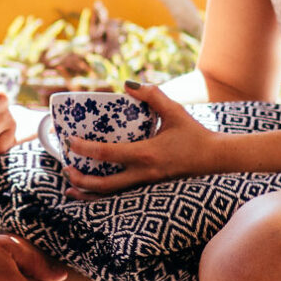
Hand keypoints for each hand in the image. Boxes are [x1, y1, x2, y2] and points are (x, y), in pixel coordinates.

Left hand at [62, 81, 221, 196]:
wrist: (214, 158)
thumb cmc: (194, 134)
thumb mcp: (174, 111)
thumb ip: (152, 95)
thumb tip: (128, 84)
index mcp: (146, 154)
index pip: (108, 153)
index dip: (85, 148)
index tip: (69, 141)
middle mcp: (143, 173)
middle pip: (104, 184)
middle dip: (81, 178)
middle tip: (66, 167)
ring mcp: (146, 184)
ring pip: (112, 195)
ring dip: (89, 192)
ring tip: (70, 186)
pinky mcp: (150, 187)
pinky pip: (122, 195)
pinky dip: (104, 196)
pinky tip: (92, 192)